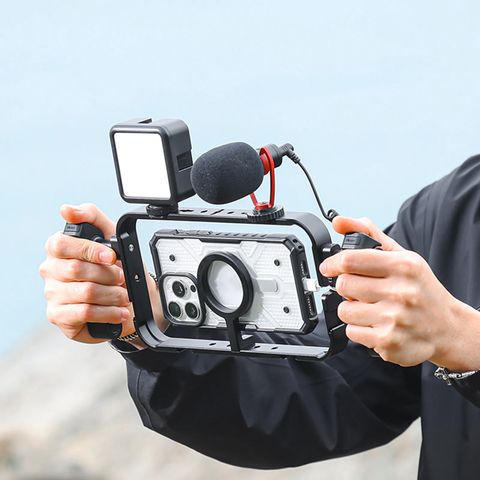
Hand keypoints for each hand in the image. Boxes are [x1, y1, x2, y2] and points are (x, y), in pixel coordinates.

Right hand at [39, 204, 163, 342]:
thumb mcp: (111, 236)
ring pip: (84, 292)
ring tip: (124, 296)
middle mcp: (50, 270)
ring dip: (112, 294)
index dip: (89, 250)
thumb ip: (91, 216)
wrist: (130, 302)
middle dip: (108, 274)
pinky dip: (109, 312)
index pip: (61, 244)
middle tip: (122, 278)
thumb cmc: (117, 267)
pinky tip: (120, 311)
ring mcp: (52, 294)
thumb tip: (66, 210)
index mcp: (58, 248)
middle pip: (75, 270)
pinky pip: (84, 313)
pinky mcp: (58, 316)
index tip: (111, 256)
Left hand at [320, 216, 479, 369]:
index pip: (351, 260)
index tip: (330, 267)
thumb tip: (339, 222)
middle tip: (361, 290)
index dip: (333, 263)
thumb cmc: (420, 289)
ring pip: (344, 310)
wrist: (447, 328)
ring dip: (352, 309)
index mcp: (404, 266)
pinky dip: (359, 329)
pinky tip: (377, 324)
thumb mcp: (402, 256)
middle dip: (347, 288)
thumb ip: (368, 235)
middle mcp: (401, 292)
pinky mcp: (388, 343)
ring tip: (371, 308)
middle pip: (343, 285)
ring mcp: (395, 319)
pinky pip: (351, 332)